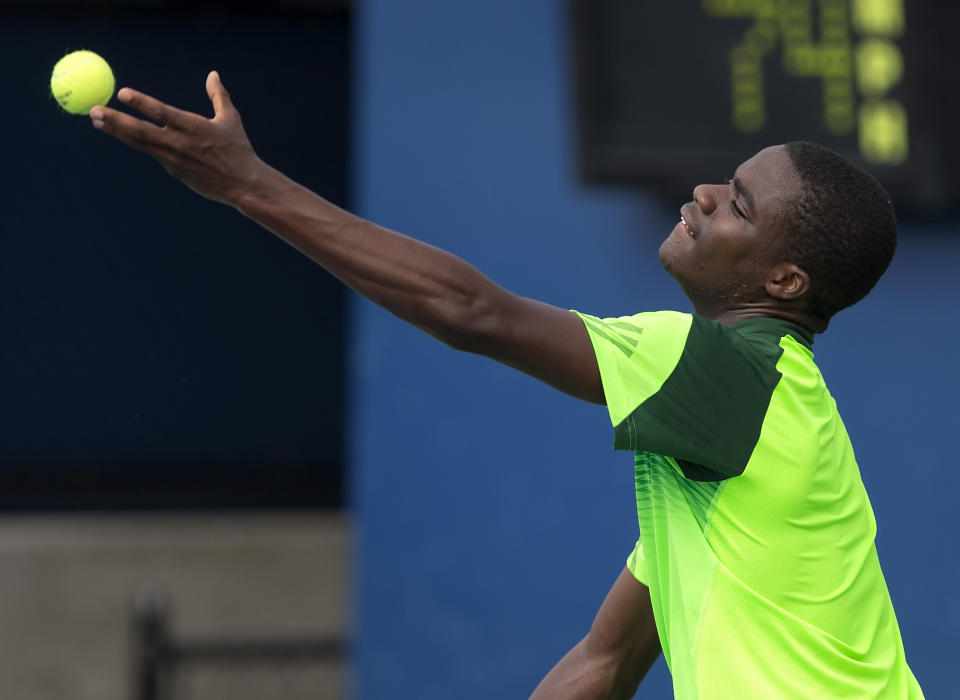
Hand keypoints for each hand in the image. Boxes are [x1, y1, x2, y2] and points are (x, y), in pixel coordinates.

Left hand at [90, 71, 264, 205]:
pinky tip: (122, 133)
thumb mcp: (231, 120)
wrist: (243, 184)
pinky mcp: (173, 171)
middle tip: (94, 110)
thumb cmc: (238, 150)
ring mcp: (173, 160)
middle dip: (115, 120)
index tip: (122, 93)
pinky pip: (153, 153)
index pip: (161, 113)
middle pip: (140, 131)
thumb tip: (213, 74)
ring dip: (116, 131)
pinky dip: (136, 142)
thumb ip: (218, 96)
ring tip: (97, 120)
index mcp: (193, 127)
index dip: (141, 103)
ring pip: (139, 143)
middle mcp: (179, 143)